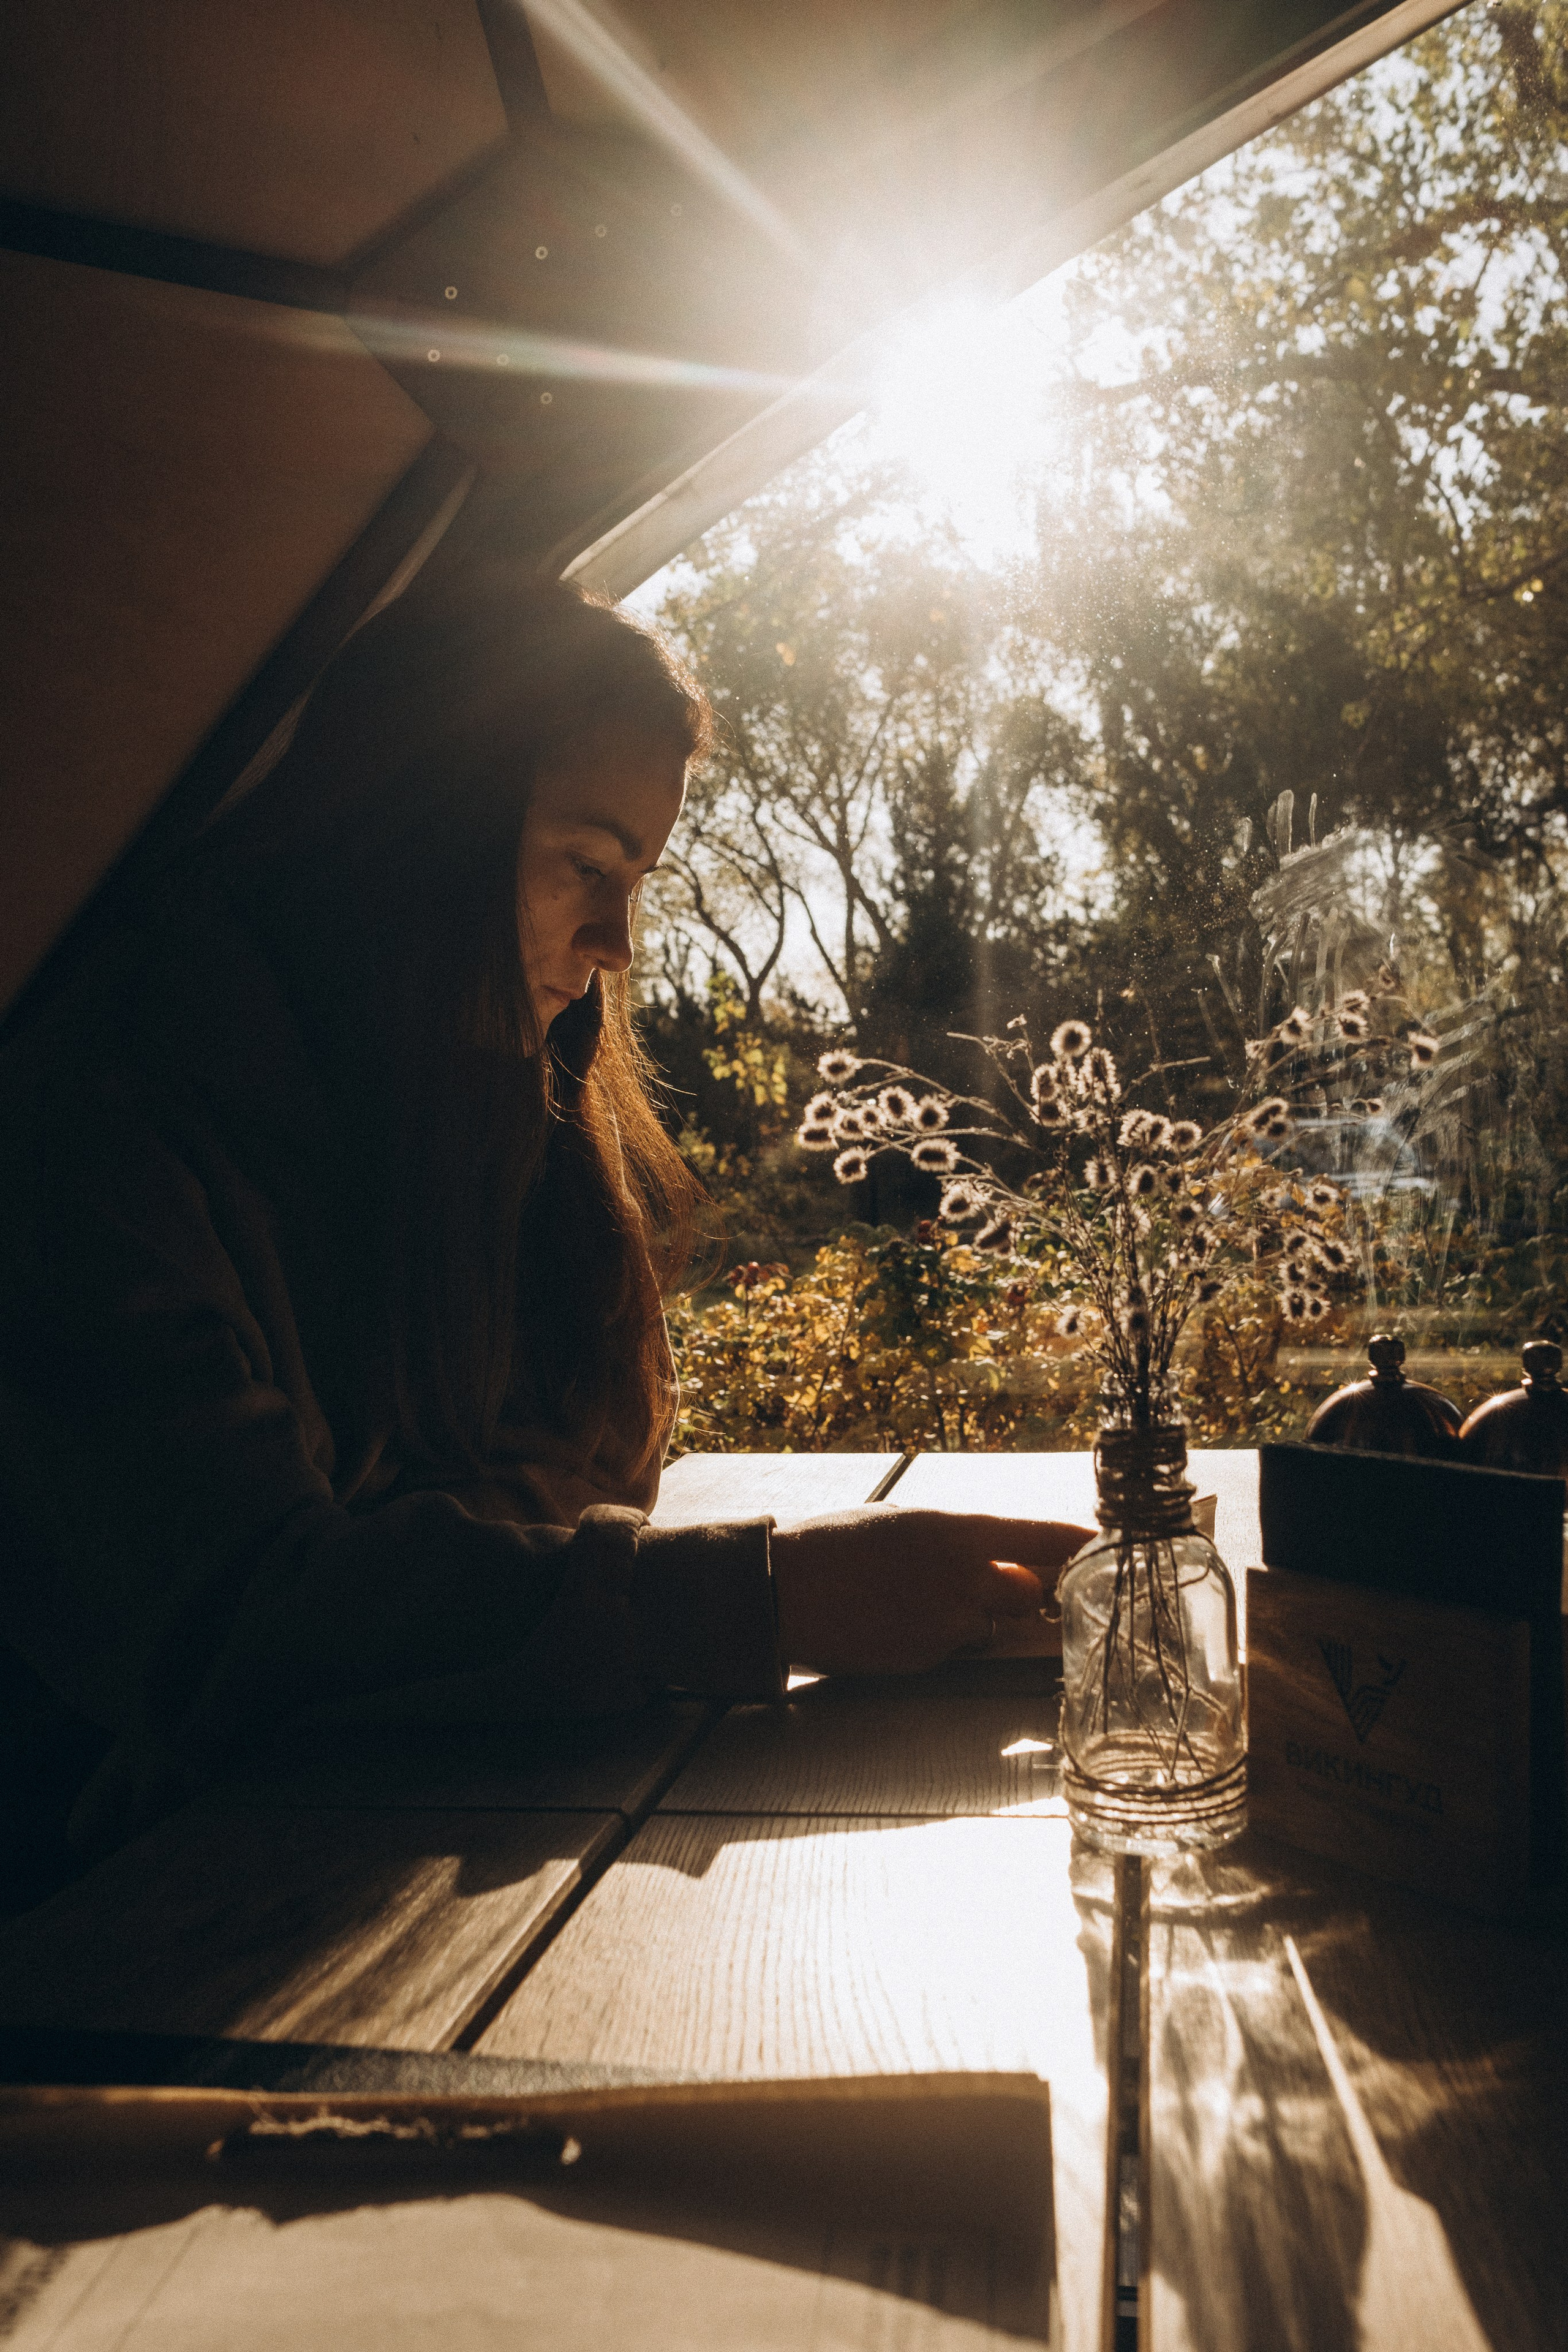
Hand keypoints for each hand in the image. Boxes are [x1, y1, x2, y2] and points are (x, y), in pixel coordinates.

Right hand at [770, 1506, 1092, 1676]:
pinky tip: (898, 1623)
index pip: (1041, 1538)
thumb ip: (954, 1542)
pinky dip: (939, 1642)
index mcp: (954, 1532)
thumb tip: (993, 1554)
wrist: (780, 1591)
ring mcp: (944, 1626)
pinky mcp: (925, 1661)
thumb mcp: (900, 1523)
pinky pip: (953, 1652)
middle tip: (1017, 1589)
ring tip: (921, 1602)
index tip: (1106, 1543)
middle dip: (1025, 1595)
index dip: (1080, 1543)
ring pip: (990, 1628)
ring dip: (975, 1620)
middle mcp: (960, 1579)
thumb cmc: (833, 1546)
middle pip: (1030, 1594)